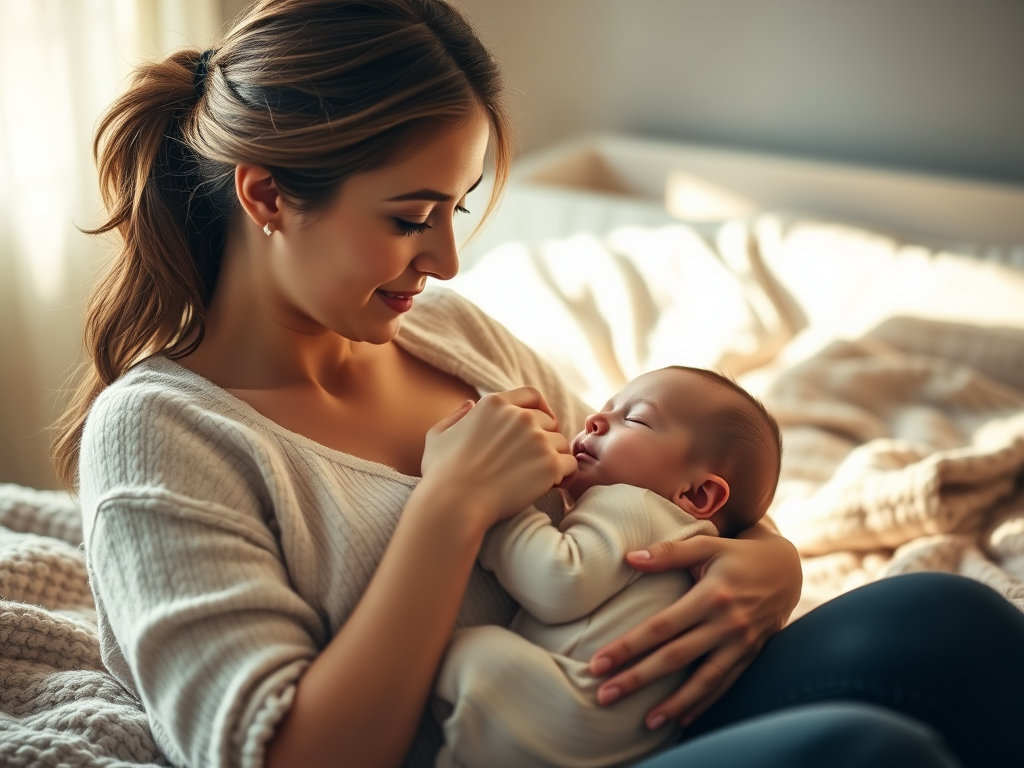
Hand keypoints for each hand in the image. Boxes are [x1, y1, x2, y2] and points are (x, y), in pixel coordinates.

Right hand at [421, 388, 576, 525]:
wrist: (453, 504)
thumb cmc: (441, 475)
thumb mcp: (438, 436)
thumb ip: (455, 417)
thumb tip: (469, 404)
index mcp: (494, 404)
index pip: (531, 395)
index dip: (541, 409)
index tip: (543, 425)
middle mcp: (519, 416)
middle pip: (549, 422)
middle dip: (546, 440)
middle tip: (537, 462)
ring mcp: (537, 439)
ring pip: (561, 444)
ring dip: (555, 458)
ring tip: (543, 477)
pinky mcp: (549, 464)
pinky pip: (570, 465)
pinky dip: (565, 476)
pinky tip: (554, 486)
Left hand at [588, 526, 801, 729]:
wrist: (786, 570)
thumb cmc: (736, 554)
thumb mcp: (706, 544)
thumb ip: (669, 553)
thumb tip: (630, 558)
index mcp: (710, 595)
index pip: (661, 626)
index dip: (628, 646)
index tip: (598, 662)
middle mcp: (726, 623)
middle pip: (675, 658)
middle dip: (638, 679)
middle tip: (604, 695)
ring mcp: (741, 643)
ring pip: (703, 680)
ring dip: (673, 703)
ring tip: (645, 721)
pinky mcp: (750, 655)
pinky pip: (725, 684)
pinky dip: (705, 703)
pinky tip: (683, 719)